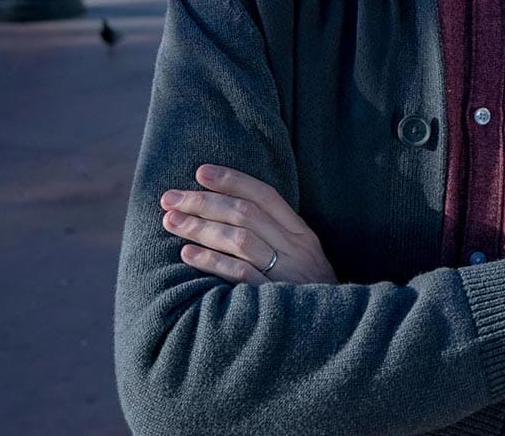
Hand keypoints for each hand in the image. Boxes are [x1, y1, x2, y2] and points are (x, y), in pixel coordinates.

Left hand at [160, 164, 336, 285]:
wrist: (335, 332)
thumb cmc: (309, 294)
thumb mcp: (302, 260)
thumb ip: (275, 237)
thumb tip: (228, 213)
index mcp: (301, 234)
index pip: (265, 195)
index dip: (232, 180)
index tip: (200, 173)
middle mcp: (295, 249)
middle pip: (246, 214)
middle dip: (204, 202)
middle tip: (169, 198)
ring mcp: (285, 274)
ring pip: (241, 240)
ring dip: (201, 227)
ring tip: (171, 221)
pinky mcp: (273, 299)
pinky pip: (240, 275)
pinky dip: (212, 262)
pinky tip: (187, 254)